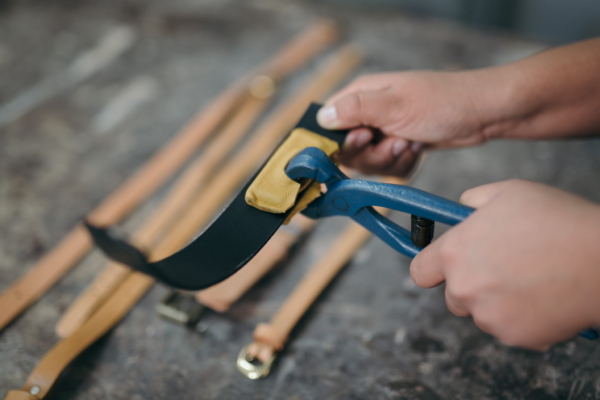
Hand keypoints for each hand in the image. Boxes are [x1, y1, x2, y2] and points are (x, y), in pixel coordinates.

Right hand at [317, 71, 500, 175]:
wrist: (482, 114)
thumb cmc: (443, 101)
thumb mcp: (395, 105)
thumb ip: (356, 109)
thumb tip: (322, 116)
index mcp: (361, 95)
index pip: (328, 123)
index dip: (338, 141)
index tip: (361, 142)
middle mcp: (368, 114)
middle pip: (348, 151)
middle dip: (371, 155)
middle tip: (394, 142)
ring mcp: (384, 131)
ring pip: (369, 164)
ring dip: (390, 160)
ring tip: (411, 143)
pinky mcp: (398, 147)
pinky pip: (389, 169)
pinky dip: (403, 164)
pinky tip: (418, 149)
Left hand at [411, 179, 599, 349]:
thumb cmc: (557, 220)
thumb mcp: (508, 192)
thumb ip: (473, 201)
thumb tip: (461, 209)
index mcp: (455, 253)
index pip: (420, 271)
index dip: (431, 267)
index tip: (441, 267)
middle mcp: (464, 288)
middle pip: (453, 296)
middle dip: (470, 285)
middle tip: (502, 268)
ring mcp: (489, 317)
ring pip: (482, 313)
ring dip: (497, 301)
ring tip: (530, 278)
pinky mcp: (516, 337)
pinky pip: (510, 328)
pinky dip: (523, 317)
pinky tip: (544, 295)